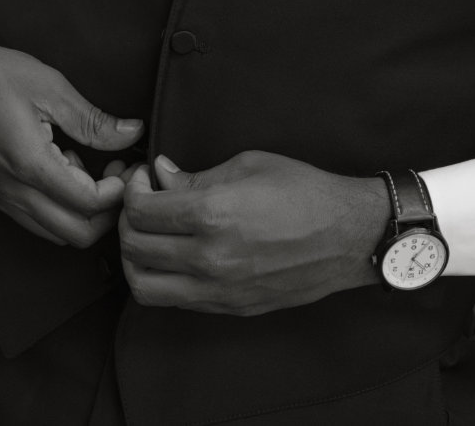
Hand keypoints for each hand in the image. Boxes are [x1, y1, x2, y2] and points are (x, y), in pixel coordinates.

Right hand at [0, 25, 143, 247]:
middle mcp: (10, 192)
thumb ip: (94, 121)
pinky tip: (60, 164)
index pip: (88, 205)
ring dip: (80, 211)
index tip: (128, 166)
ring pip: (51, 232)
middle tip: (117, 174)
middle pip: (74, 234)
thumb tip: (132, 133)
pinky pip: (30, 218)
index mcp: (29, 166)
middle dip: (107, 212)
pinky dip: (55, 205)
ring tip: (88, 167)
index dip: (118, 191)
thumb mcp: (52, 89)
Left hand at [118, 149, 389, 315]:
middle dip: (127, 220)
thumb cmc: (303, 191)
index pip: (142, 211)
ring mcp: (217, 290)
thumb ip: (196, 176)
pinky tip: (173, 255)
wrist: (347, 236)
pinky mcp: (228, 308)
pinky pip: (174, 301)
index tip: (143, 178)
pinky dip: (160, 279)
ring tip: (148, 235)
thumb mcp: (248, 165)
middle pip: (134, 248)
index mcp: (212, 214)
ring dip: (135, 258)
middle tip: (142, 202)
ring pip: (144, 286)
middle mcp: (209, 258)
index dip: (133, 190)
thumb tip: (161, 175)